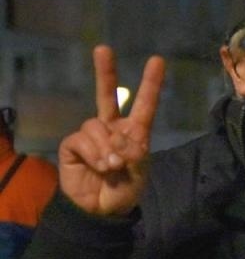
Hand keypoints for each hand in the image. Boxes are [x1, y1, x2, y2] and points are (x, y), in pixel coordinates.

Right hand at [57, 46, 164, 217]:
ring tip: (112, 168)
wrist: (102, 210)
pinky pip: (83, 139)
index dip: (150, 84)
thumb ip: (132, 153)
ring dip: (106, 148)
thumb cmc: (125, 190)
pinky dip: (94, 154)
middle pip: (107, 96)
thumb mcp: (139, 172)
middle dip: (105, 72)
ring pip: (96, 125)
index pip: (144, 105)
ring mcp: (91, 135)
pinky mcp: (73, 144)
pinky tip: (98, 167)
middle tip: (102, 49)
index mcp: (134, 133)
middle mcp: (112, 129)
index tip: (157, 60)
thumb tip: (115, 139)